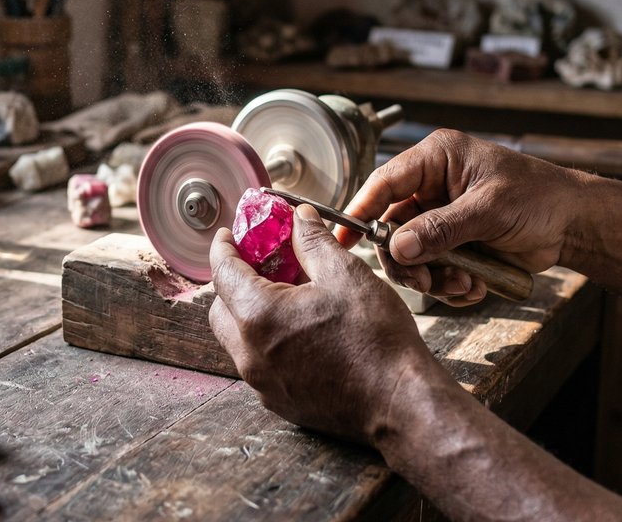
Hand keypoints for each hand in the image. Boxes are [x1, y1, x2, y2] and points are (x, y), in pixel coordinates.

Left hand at [208, 204, 441, 443]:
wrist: (401, 402)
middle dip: (232, 283)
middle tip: (259, 265)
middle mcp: (250, 354)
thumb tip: (299, 219)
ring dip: (249, 314)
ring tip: (284, 296)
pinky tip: (298, 331)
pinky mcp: (279, 402)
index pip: (222, 273)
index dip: (223, 247)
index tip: (228, 235)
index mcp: (258, 316)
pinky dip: (266, 342)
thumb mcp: (345, 274)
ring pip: (237, 340)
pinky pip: (258, 364)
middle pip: (221, 309)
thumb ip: (313, 242)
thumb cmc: (376, 340)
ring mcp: (262, 383)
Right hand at [343, 129, 584, 305]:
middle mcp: (431, 187)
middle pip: (392, 227)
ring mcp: (440, 217)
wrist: (575, 224)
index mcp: (435, 159)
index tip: (343, 239)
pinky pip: (432, 269)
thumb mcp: (487, 209)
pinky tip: (473, 286)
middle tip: (422, 281)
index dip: (361, 210)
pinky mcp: (453, 244)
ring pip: (409, 254)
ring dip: (429, 276)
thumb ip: (440, 229)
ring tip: (457, 285)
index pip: (384, 183)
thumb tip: (397, 248)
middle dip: (405, 259)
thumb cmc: (539, 197)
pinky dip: (448, 284)